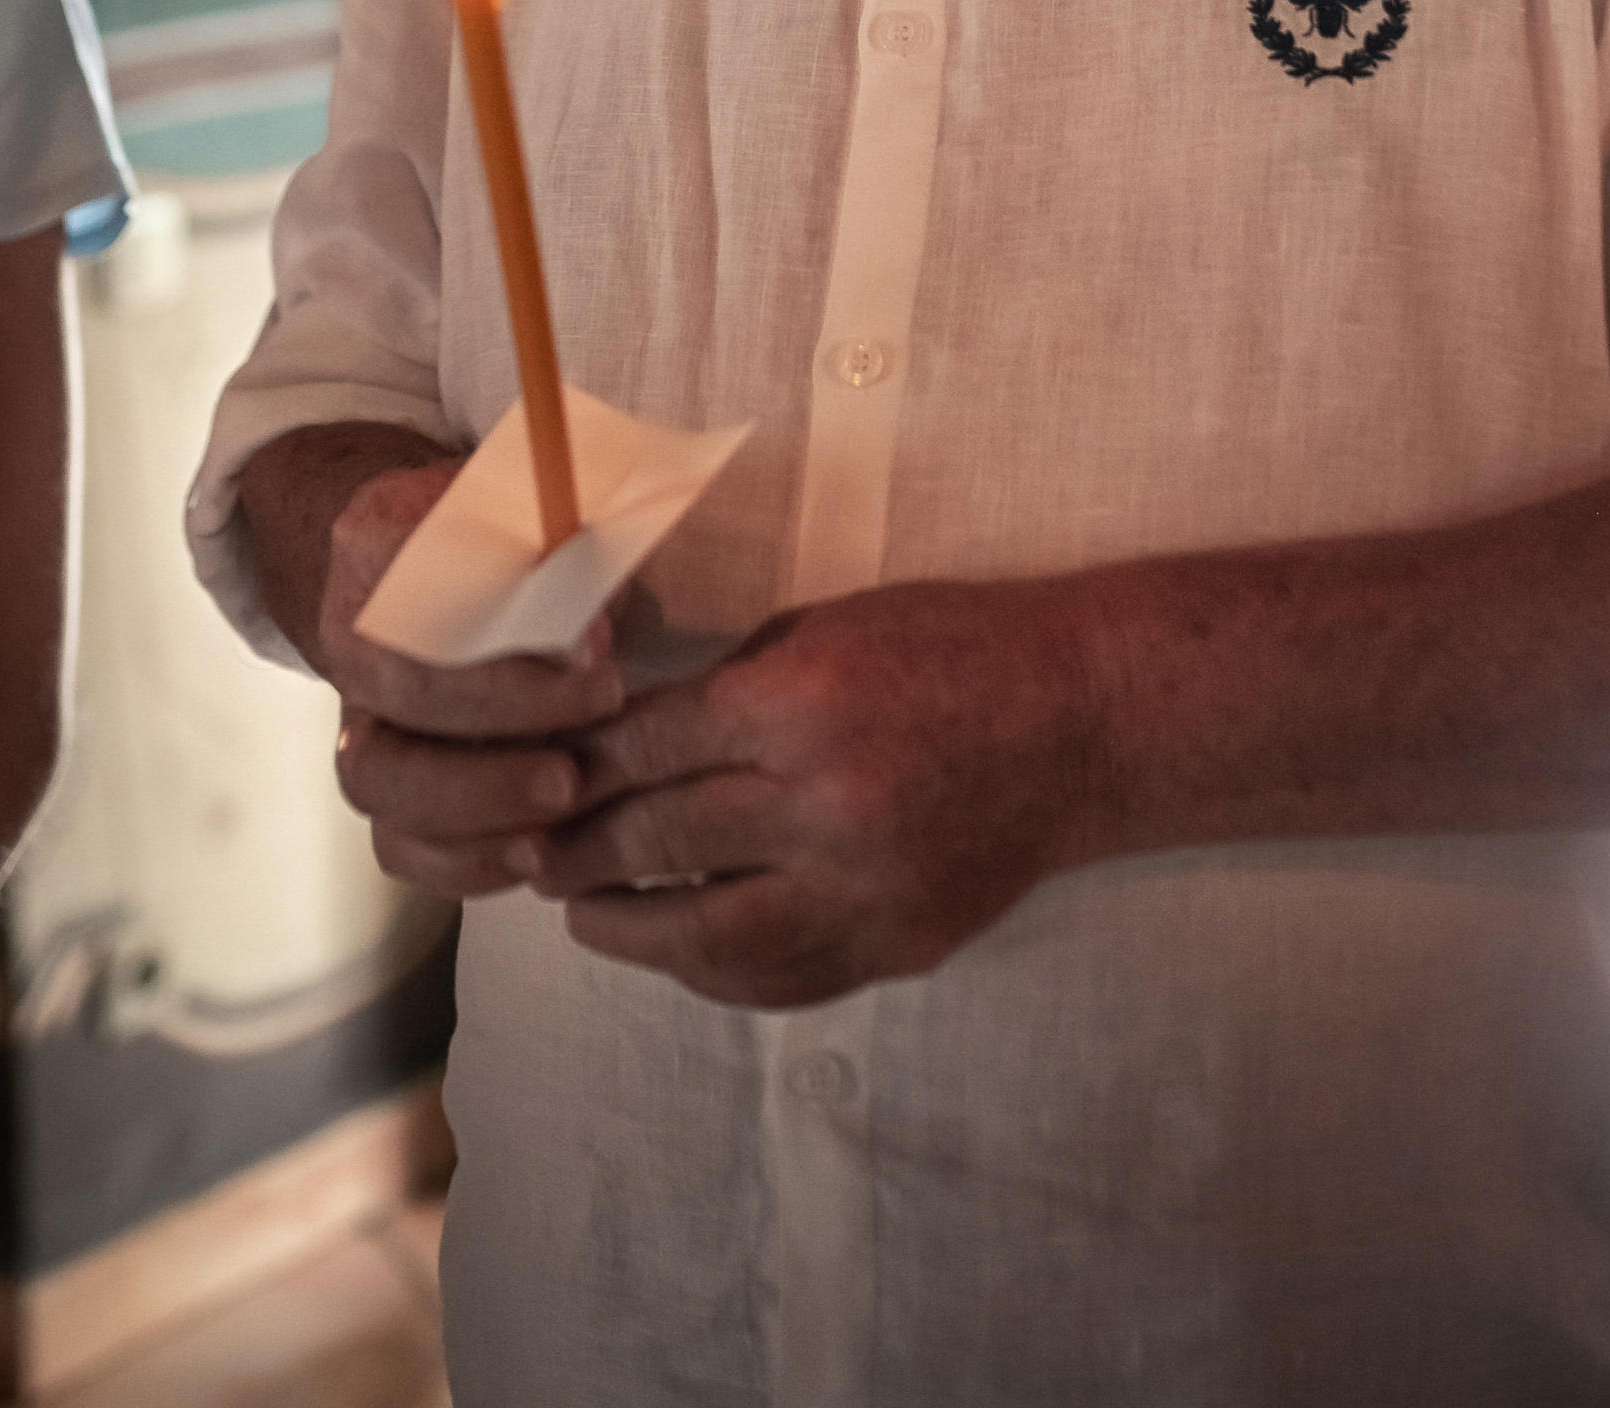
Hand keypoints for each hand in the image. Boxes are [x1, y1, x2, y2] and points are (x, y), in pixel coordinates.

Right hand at [321, 462, 628, 896]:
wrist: (450, 567)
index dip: (503, 623)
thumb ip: (563, 544)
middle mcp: (349, 633)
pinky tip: (538, 850)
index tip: (599, 643)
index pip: (420, 587)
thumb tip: (598, 609)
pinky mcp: (383, 786)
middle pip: (396, 686)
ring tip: (568, 793)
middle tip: (602, 706)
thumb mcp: (538, 503)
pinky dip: (467, 861)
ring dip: (480, 799)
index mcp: (375, 538)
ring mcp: (357, 715)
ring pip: (379, 781)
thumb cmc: (512, 532)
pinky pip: (397, 845)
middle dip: (504, 710)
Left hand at [527, 575, 1102, 1007]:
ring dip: (627, 931)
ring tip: (580, 917)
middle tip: (530, 854)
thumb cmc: (949, 647)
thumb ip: (729, 688)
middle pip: (661, 843)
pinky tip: (676, 955)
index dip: (579, 767)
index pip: (650, 749)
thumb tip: (623, 737)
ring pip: (708, 938)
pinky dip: (714, 973)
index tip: (533, 775)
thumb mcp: (828, 629)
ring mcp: (863, 889)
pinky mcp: (895, 944)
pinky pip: (781, 980)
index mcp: (802, 704)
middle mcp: (826, 805)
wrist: (1079, 719)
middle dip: (579, 851)